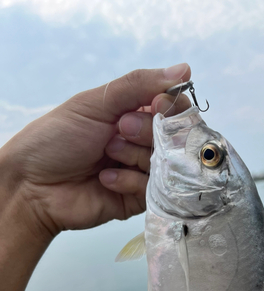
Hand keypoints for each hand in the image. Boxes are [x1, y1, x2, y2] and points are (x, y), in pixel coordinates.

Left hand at [0, 64, 191, 238]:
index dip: (172, 105)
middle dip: (146, 132)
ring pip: (165, 163)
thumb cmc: (57, 139)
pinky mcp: (138, 198)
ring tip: (105, 156)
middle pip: (175, 136)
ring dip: (133, 156)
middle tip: (119, 130)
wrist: (32, 185)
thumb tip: (183, 70)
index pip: (174, 107)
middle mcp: (142, 143)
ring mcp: (141, 171)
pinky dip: (128, 181)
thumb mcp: (95, 104)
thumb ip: (138, 86)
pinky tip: (104, 179)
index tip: (156, 103)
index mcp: (134, 115)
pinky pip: (153, 189)